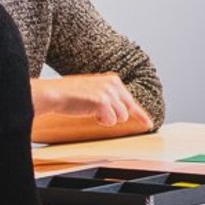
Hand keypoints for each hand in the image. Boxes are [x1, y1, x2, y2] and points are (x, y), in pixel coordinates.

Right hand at [30, 73, 152, 127]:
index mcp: (113, 80)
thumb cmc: (71, 94)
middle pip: (126, 111)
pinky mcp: (104, 101)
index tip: (148, 124)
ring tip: (91, 111)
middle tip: (99, 114)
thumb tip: (120, 112)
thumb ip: (109, 97)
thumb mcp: (95, 91)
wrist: (56, 93)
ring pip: (120, 117)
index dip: (140, 114)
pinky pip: (110, 120)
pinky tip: (90, 113)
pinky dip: (101, 121)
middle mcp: (114, 84)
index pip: (131, 100)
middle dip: (115, 116)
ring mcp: (109, 92)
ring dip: (106, 119)